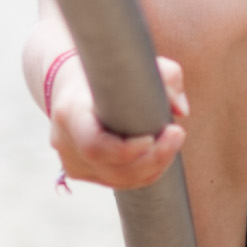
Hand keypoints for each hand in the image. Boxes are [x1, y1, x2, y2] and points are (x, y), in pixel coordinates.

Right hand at [45, 54, 190, 191]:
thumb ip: (166, 77)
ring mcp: (71, 162)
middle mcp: (65, 142)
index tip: (153, 137)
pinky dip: (142, 174)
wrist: (72, 85)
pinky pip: (117, 183)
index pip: (95, 146)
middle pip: (112, 169)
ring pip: (118, 181)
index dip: (127, 150)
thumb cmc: (108, 74)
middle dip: (152, 159)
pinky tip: (159, 158)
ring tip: (172, 144)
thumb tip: (181, 110)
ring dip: (152, 168)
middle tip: (177, 135)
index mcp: (70, 113)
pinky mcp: (80, 173)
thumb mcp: (138, 64)